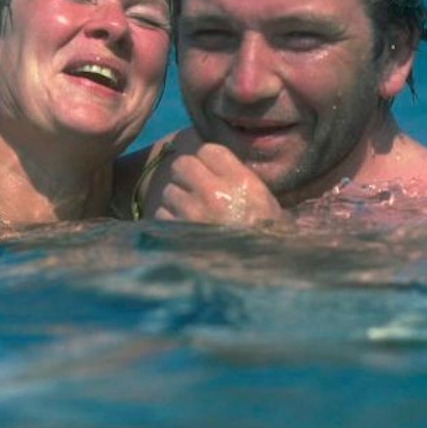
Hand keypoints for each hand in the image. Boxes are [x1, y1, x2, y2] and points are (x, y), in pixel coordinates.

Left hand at [153, 142, 283, 225]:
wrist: (260, 277)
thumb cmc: (265, 238)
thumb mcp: (264, 202)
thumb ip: (237, 178)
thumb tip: (210, 162)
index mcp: (240, 182)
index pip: (209, 150)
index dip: (206, 159)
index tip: (208, 169)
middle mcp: (214, 193)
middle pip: (182, 164)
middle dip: (186, 175)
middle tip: (194, 188)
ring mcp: (192, 213)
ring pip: (169, 190)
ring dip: (176, 199)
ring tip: (191, 213)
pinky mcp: (176, 233)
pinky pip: (161, 213)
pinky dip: (169, 220)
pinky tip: (184, 229)